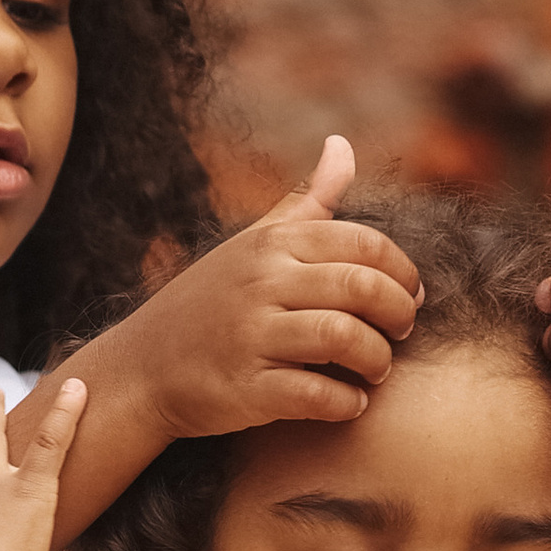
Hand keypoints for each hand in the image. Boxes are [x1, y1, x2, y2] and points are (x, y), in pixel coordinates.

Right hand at [83, 136, 421, 444]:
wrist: (141, 367)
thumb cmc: (210, 302)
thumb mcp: (254, 242)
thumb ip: (307, 200)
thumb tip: (343, 145)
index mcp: (272, 244)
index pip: (363, 243)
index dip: (402, 271)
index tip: (409, 296)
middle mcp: (262, 283)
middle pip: (361, 288)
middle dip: (399, 314)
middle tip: (401, 334)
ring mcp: (251, 336)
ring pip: (343, 338)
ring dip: (377, 360)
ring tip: (376, 370)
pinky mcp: (244, 388)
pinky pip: (314, 394)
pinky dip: (346, 404)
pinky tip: (352, 404)